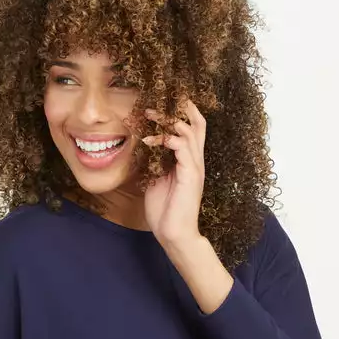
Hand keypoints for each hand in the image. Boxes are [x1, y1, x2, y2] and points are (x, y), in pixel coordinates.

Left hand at [141, 98, 205, 245]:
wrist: (174, 234)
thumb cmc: (164, 211)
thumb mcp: (155, 180)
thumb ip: (153, 163)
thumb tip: (141, 148)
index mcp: (188, 162)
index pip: (191, 130)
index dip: (179, 114)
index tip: (158, 107)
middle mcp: (195, 161)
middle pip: (197, 124)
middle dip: (179, 109)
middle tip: (156, 104)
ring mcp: (195, 167)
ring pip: (189, 132)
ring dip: (168, 121)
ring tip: (150, 116)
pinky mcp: (190, 175)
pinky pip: (184, 149)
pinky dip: (169, 139)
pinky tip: (153, 140)